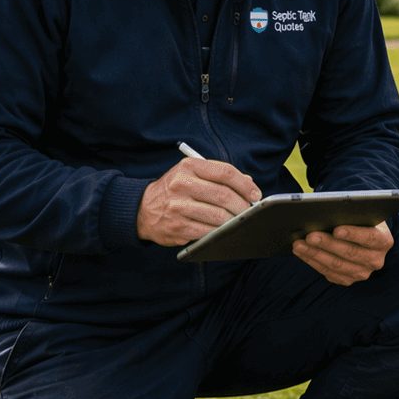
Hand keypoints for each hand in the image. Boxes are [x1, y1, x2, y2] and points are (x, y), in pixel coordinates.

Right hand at [137, 155, 260, 247]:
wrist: (143, 210)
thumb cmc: (175, 190)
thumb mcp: (192, 173)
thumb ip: (219, 175)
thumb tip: (249, 183)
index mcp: (189, 167)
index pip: (225, 172)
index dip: (245, 184)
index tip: (255, 194)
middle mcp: (181, 184)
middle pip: (223, 195)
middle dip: (242, 205)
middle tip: (250, 211)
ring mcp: (178, 207)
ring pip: (218, 215)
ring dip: (234, 220)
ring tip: (239, 221)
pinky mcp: (178, 227)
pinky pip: (208, 231)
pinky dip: (220, 231)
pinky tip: (224, 229)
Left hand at [292, 220, 392, 285]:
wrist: (362, 236)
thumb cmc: (359, 220)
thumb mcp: (362, 214)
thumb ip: (351, 214)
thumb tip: (327, 213)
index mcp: (384, 241)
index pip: (369, 238)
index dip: (353, 234)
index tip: (336, 229)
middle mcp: (376, 260)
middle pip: (350, 253)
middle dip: (327, 244)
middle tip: (309, 236)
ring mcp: (362, 273)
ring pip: (336, 265)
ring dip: (315, 254)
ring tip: (298, 244)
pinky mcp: (347, 280)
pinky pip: (328, 272)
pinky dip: (312, 261)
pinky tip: (301, 252)